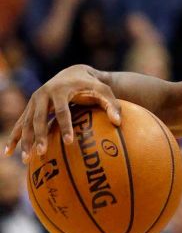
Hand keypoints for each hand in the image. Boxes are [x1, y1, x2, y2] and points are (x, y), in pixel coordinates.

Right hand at [5, 65, 120, 160]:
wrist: (73, 73)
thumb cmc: (91, 85)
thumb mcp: (104, 91)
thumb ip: (112, 105)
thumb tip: (118, 122)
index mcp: (59, 90)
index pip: (62, 111)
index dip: (65, 126)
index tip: (70, 142)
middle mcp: (42, 95)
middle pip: (39, 118)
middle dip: (39, 136)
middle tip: (42, 153)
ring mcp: (34, 102)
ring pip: (26, 123)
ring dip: (24, 141)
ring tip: (26, 159)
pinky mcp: (30, 108)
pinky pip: (20, 124)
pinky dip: (14, 137)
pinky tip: (8, 153)